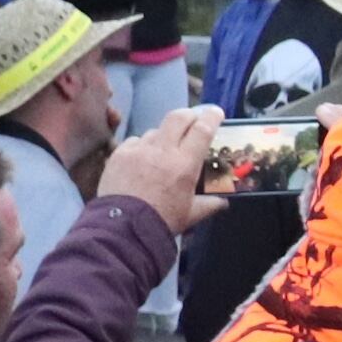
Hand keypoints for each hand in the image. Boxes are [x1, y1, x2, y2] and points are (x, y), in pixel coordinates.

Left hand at [99, 104, 227, 232]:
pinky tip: (142, 158)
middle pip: (178, 118)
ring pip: (156, 130)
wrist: (123, 228)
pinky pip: (135, 141)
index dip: (211, 117)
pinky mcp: (119, 153)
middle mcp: (163, 150)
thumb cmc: (161, 221)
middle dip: (189, 114)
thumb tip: (223, 202)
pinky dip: (142, 146)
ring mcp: (138, 149)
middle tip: (193, 118)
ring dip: (164, 135)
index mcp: (184, 164)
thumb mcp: (190, 215)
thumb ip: (208, 204)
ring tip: (165, 148)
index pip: (202, 130)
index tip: (216, 112)